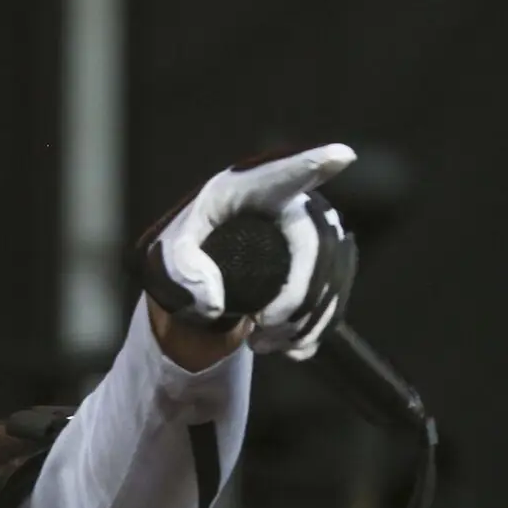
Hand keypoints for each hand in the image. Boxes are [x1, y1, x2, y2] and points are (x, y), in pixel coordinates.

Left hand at [140, 143, 358, 360]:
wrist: (201, 271)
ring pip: (332, 277)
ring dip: (304, 322)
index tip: (341, 157)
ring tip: (263, 343)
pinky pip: (335, 297)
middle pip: (316, 246)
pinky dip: (316, 330)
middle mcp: (291, 204)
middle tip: (262, 327)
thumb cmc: (184, 251)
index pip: (284, 174)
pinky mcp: (323, 264)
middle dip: (296, 298)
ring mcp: (313, 232)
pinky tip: (291, 350)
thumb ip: (182, 273)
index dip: (314, 164)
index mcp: (248, 189)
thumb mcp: (167, 257)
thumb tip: (214, 304)